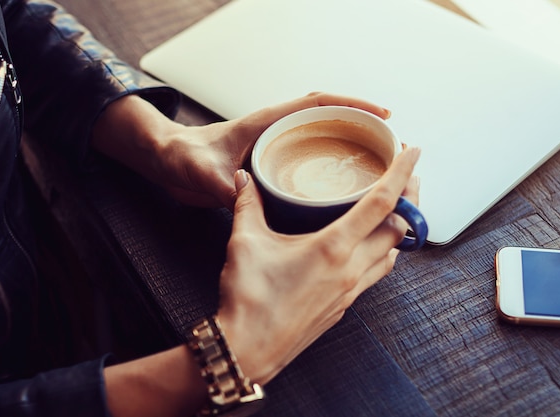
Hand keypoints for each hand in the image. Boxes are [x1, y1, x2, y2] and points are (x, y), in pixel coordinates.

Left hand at [92, 93, 390, 207]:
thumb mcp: (200, 171)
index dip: (351, 105)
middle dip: (361, 128)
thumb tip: (246, 198)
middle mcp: (275, 132)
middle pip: (329, 120)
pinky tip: (342, 195)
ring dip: (349, 150)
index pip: (317, 103)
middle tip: (392, 148)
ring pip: (321, 141)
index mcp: (266, 123)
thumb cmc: (182, 158)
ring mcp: (275, 149)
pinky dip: (329, 172)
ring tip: (378, 170)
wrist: (167, 163)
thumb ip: (220, 184)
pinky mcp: (271, 166)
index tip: (381, 115)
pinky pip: (309, 164)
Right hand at [217, 147, 419, 384]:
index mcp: (333, 247)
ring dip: (400, 229)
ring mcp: (351, 290)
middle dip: (410, 199)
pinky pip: (377, 274)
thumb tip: (244, 179)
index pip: (381, 202)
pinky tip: (369, 248)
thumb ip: (247, 205)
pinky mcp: (343, 306)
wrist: (248, 350)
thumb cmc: (249, 299)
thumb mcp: (245, 243)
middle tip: (408, 176)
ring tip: (394, 210)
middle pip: (400, 228)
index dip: (402, 173)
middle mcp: (351, 269)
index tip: (413, 151)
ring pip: (394, 254)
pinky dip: (384, 253)